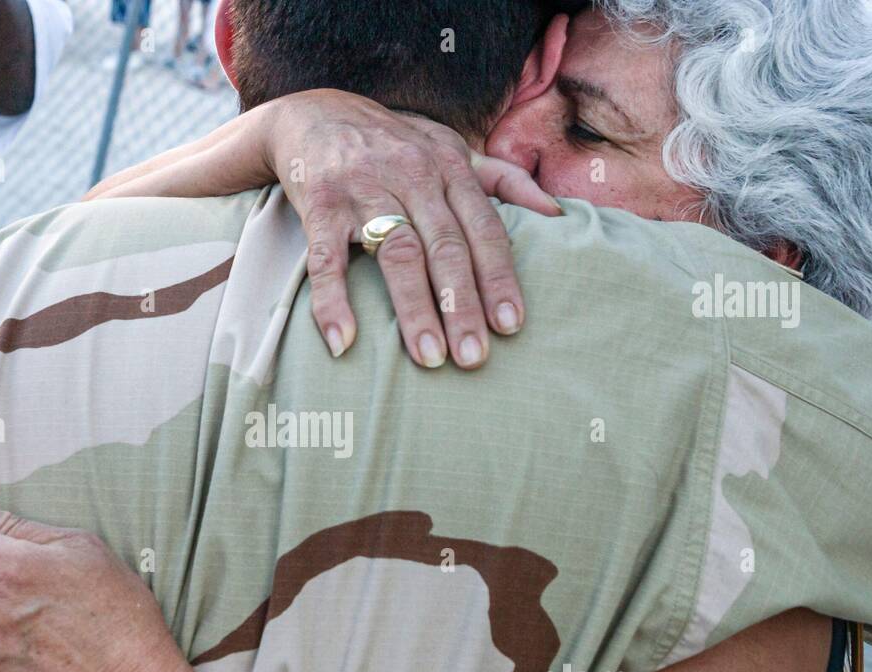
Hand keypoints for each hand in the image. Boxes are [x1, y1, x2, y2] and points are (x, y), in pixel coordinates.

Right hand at [264, 90, 562, 368]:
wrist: (313, 112)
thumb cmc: (393, 143)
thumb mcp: (450, 148)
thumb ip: (503, 181)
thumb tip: (558, 213)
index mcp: (449, 167)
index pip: (483, 228)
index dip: (498, 277)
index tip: (511, 325)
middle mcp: (411, 175)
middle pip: (444, 247)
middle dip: (462, 305)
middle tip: (473, 358)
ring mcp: (364, 189)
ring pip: (396, 254)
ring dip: (413, 309)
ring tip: (429, 358)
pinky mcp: (320, 204)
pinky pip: (327, 260)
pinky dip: (333, 301)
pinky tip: (344, 341)